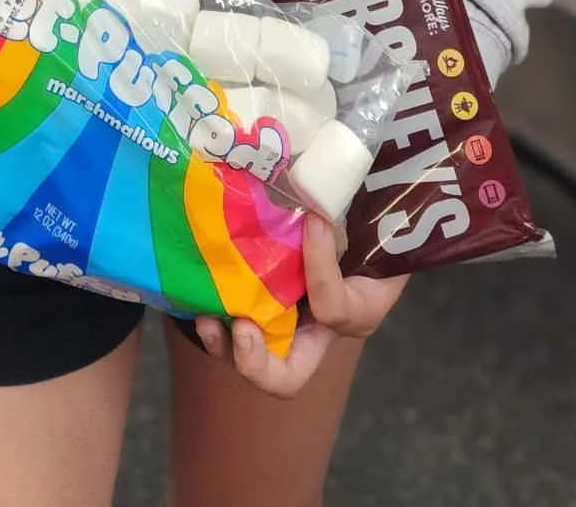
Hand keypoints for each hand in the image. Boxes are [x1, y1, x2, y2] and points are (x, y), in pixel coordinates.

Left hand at [193, 214, 408, 397]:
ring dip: (223, 344)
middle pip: (285, 378)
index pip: (334, 307)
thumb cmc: (376, 221)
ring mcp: (285, 324)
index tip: (315, 220)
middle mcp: (318, 331)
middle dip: (257, 362)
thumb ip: (353, 213)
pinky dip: (214, 317)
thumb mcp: (377, 223)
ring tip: (205, 316)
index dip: (321, 268)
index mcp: (357, 311)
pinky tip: (198, 292)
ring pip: (249, 360)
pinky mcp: (260, 308)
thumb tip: (318, 198)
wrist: (368, 224)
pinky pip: (233, 328)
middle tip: (242, 327)